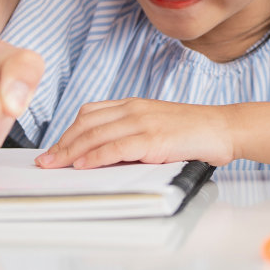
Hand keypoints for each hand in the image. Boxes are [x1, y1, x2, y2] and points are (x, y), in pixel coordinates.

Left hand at [35, 99, 233, 169]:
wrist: (224, 128)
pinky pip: (114, 148)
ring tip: (55, 165)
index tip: (55, 147)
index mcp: (135, 104)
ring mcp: (143, 122)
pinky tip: (82, 165)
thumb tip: (103, 154)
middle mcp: (135, 109)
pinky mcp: (153, 139)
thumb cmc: (194, 131)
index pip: (90, 113)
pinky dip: (94, 157)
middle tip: (46, 160)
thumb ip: (132, 134)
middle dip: (62, 143)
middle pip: (86, 124)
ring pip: (95, 135)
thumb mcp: (157, 125)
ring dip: (70, 152)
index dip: (68, 131)